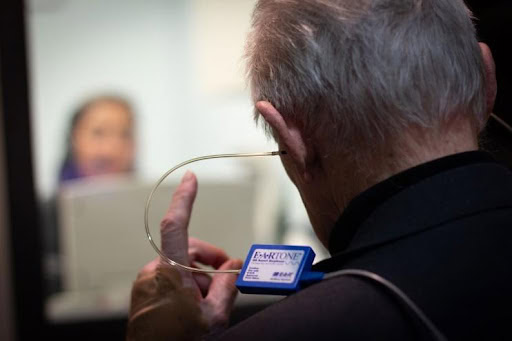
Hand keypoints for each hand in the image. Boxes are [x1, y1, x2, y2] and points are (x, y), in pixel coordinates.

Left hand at [128, 171, 241, 339]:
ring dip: (198, 278)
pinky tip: (195, 305)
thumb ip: (227, 286)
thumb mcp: (214, 317)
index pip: (176, 225)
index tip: (191, 178)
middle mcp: (154, 273)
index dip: (184, 198)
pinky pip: (169, 278)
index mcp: (170, 273)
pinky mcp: (144, 293)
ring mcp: (146, 283)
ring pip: (180, 267)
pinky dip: (185, 285)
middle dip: (209, 261)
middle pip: (187, 250)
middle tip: (227, 277)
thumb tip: (234, 266)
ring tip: (210, 302)